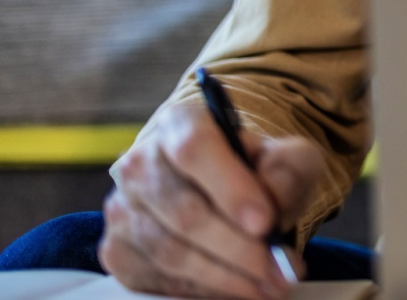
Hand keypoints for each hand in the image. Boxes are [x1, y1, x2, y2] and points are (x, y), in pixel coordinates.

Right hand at [101, 102, 324, 297]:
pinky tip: (235, 289)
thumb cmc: (256, 171)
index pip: (195, 150)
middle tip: (280, 272)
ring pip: (170, 251)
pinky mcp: (117, 251)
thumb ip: (288, 170)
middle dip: (239, 249)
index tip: (264, 223)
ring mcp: (123, 209)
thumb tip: (273, 202)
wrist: (221, 190)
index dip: (230, 189)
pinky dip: (199, 290)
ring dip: (225, 277)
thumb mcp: (288, 157)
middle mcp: (140, 164)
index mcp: (180, 125)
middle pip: (184, 212)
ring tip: (270, 286)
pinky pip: (156, 279)